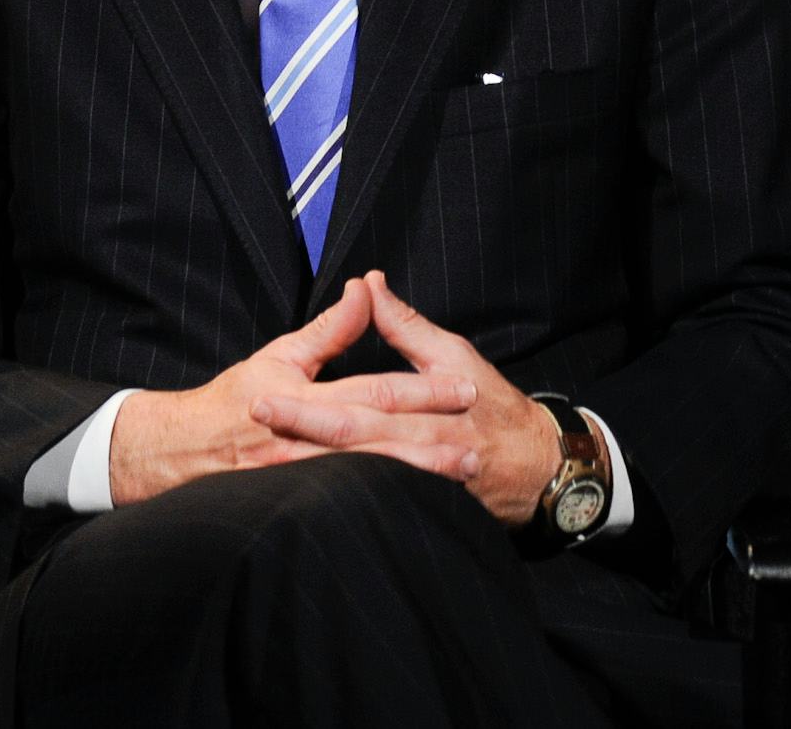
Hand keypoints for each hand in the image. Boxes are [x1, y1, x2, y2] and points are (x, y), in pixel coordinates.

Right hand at [106, 275, 478, 506]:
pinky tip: (421, 501)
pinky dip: (387, 499)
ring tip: (462, 473)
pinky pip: (351, 501)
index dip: (421, 389)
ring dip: (418, 474)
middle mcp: (304, 440)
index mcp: (302, 396)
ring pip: (370, 475)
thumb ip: (329, 329)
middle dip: (431, 439)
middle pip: (379, 438)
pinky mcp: (300, 503)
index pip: (372, 390)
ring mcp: (302, 479)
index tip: (463, 386)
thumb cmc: (234, 399)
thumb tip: (366, 288)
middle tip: (479, 439)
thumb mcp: (279, 355)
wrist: (182, 451)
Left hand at [248, 271, 568, 524]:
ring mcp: (423, 482)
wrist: (538, 467)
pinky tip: (307, 508)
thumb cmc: (492, 402)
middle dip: (299, 435)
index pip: (362, 399)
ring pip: (361, 479)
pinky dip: (345, 505)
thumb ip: (405, 325)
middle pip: (353, 443)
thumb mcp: (454, 355)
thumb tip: (367, 283)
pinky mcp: (425, 508)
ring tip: (265, 469)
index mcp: (430, 401)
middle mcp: (423, 443)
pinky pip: (380, 507)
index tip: (260, 395)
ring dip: (314, 475)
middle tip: (252, 421)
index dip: (309, 402)